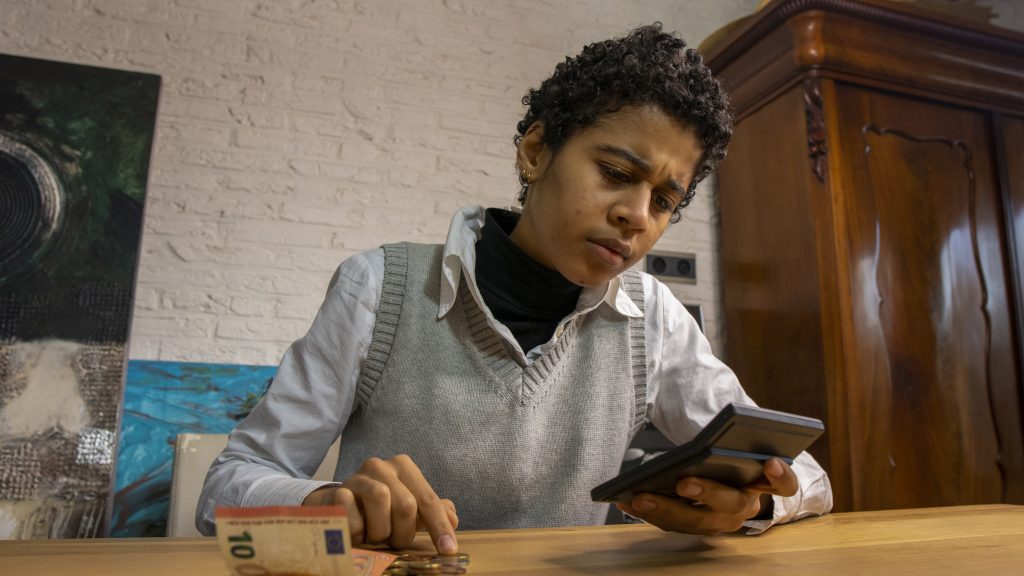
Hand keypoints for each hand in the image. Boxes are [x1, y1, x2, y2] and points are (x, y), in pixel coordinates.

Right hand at [302, 454, 458, 552]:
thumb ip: (432, 511)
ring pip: (380, 501)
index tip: (448, 551)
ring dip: (381, 531)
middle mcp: (381, 466)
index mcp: (403, 467)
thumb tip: (453, 519)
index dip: (440, 527)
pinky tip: (357, 535)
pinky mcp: (337, 491)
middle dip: (404, 532)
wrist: (335, 504)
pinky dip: (359, 533)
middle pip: (406, 504)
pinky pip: (354, 516)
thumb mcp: (408, 507)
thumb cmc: (378, 509)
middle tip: (395, 541)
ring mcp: (357, 477)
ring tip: (375, 536)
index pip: (428, 499)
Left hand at [616, 457, 797, 534]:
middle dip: (707, 493)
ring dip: (667, 510)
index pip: (784, 483)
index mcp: (764, 482)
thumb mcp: (734, 445)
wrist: (721, 480)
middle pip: (730, 504)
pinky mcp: (695, 527)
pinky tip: (627, 500)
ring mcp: (721, 521)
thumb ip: (733, 440)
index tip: (771, 462)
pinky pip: (673, 525)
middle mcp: (746, 506)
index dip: (781, 476)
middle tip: (685, 483)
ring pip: (696, 521)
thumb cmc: (728, 457)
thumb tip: (715, 428)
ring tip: (641, 496)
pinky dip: (650, 513)